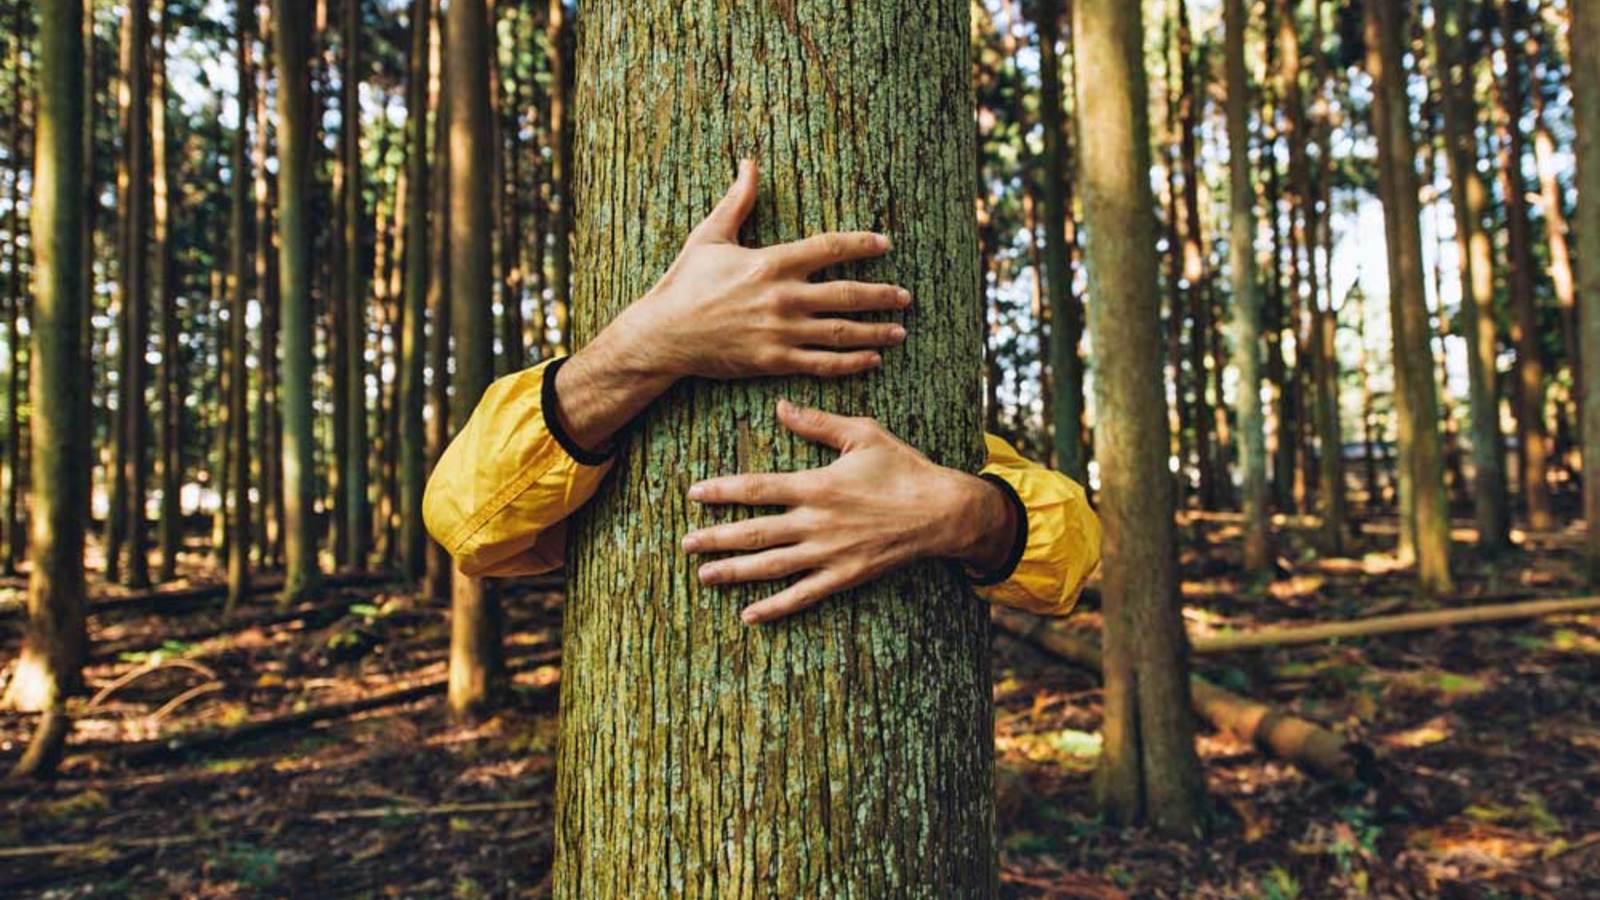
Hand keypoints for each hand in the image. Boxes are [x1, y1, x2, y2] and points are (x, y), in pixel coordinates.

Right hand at [552, 160, 912, 452]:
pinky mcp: (775, 360)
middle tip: (905, 296)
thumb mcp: (710, 236)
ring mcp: (781, 331)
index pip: (828, 248)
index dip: (861, 244)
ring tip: (899, 332)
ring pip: (841, 332)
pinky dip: (850, 363)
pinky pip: (822, 362)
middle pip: (847, 294)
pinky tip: (871, 360)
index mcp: (771, 262)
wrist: (664, 334)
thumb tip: (749, 162)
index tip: (884, 244)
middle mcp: (782, 296)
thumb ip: (737, 201)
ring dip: (875, 332)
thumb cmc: (685, 283)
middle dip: (881, 295)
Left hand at [682, 401, 1019, 624]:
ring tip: (703, 576)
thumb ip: (819, 423)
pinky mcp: (844, 577)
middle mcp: (815, 523)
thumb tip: (781, 407)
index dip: (722, 491)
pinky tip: (749, 615)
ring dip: (734, 572)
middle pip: (754, 532)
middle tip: (684, 544)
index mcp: (816, 485)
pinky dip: (775, 607)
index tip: (693, 494)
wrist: (942, 512)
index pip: (757, 488)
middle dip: (715, 538)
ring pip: (770, 566)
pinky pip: (803, 595)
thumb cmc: (904, 468)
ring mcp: (828, 554)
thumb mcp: (863, 434)